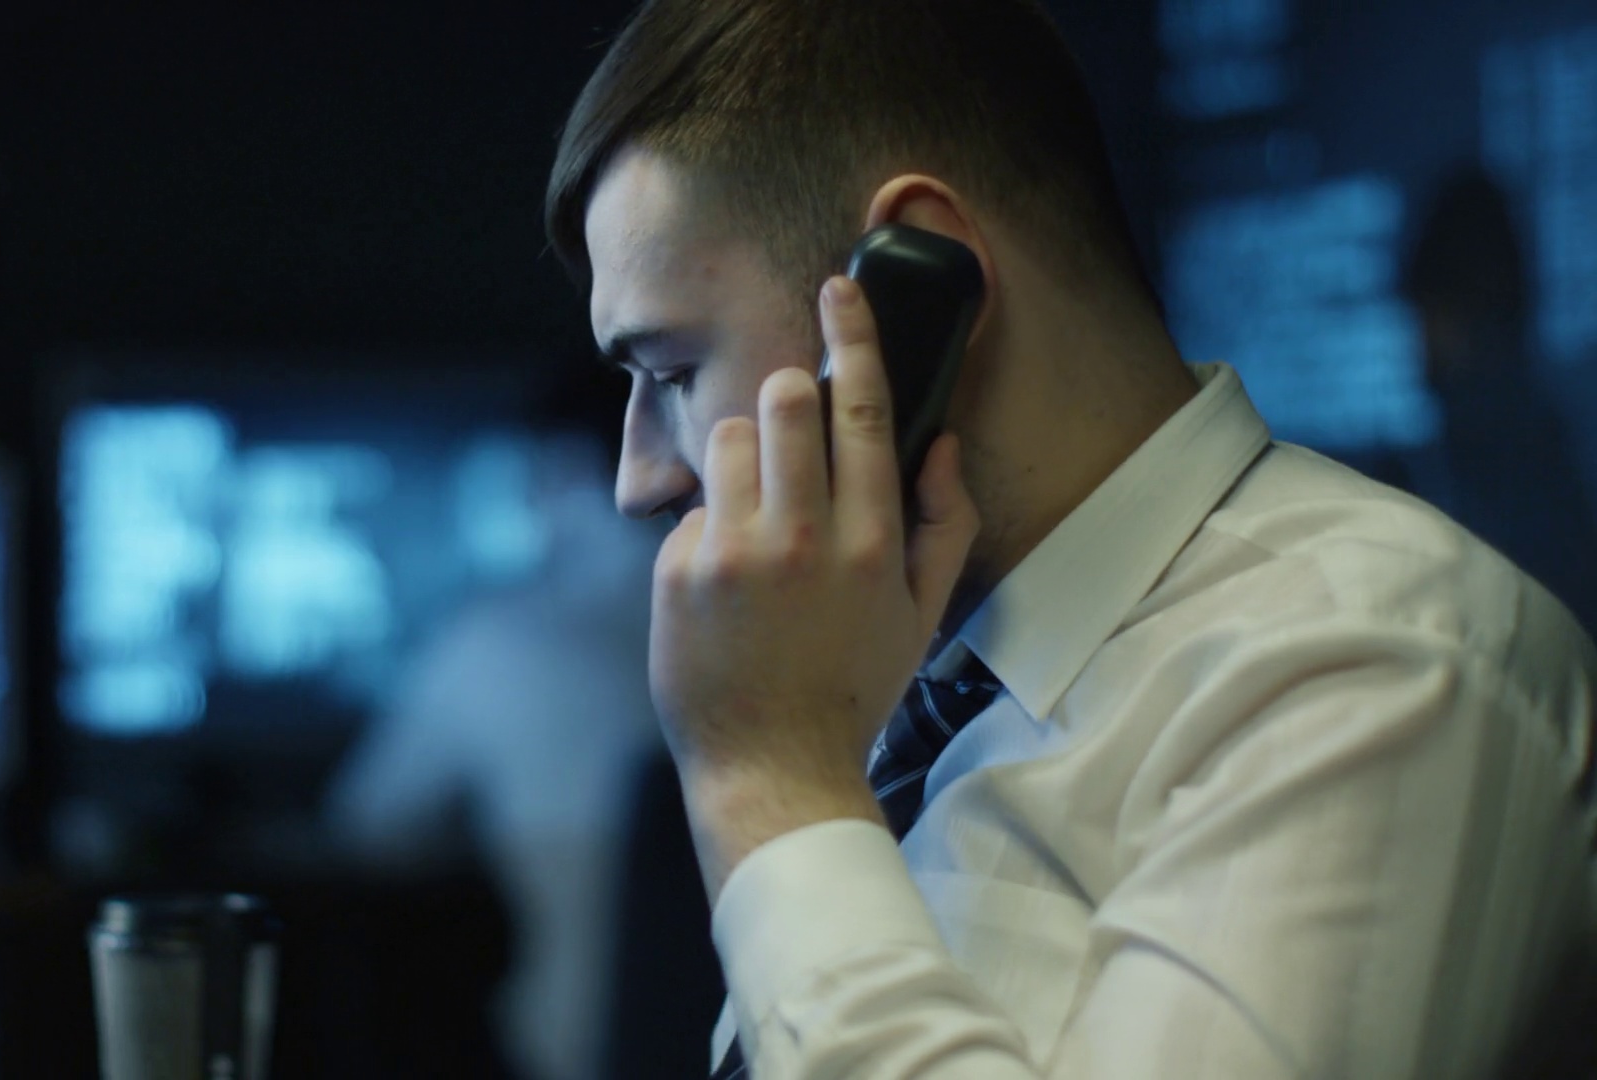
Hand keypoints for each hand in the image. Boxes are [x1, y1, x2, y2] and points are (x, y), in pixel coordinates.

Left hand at [650, 276, 979, 893]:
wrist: (772, 761)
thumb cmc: (853, 685)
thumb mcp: (922, 613)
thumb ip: (945, 520)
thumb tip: (941, 441)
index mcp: (873, 541)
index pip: (863, 410)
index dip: (852, 337)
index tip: (838, 287)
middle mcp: (804, 536)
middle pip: (787, 400)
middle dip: (790, 395)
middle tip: (793, 425)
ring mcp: (735, 551)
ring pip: (730, 438)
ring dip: (746, 457)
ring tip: (760, 516)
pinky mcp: (679, 570)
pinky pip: (694, 507)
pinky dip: (711, 527)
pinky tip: (726, 582)